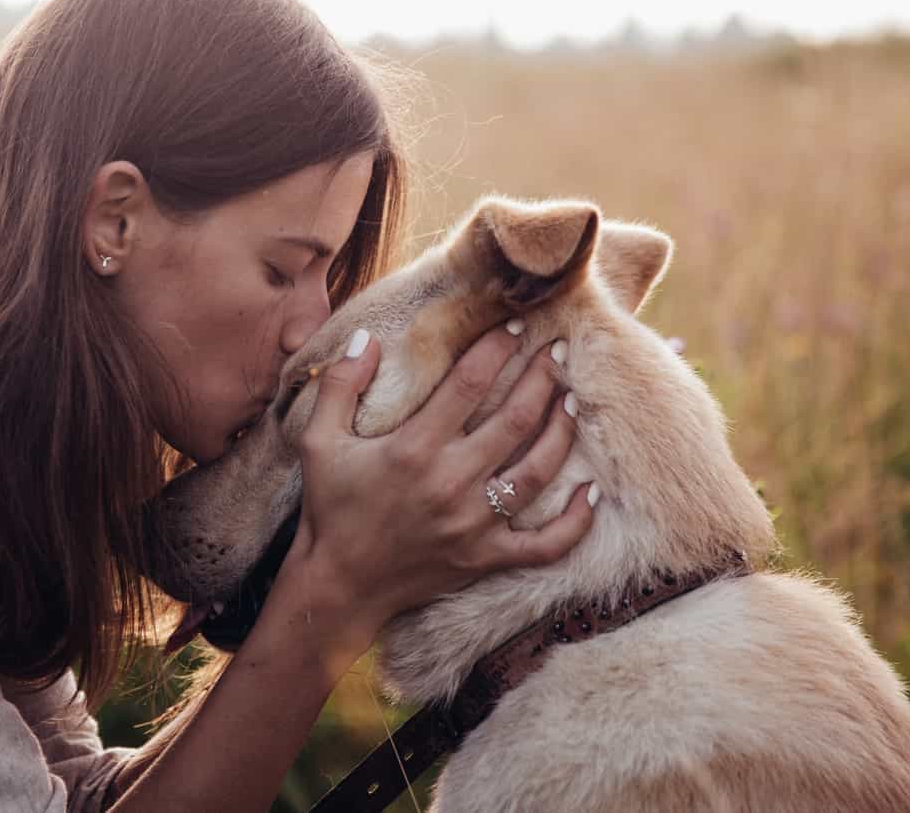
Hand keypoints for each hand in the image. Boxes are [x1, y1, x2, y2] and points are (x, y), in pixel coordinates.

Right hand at [282, 323, 594, 649]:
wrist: (339, 584)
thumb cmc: (330, 507)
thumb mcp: (318, 441)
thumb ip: (340, 384)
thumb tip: (365, 337)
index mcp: (414, 448)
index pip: (469, 384)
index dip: (497, 348)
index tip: (517, 325)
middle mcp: (451, 483)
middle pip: (516, 419)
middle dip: (543, 378)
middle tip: (559, 350)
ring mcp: (474, 525)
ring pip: (538, 471)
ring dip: (562, 431)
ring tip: (571, 400)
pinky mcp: (486, 558)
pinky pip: (546, 544)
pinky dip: (576, 520)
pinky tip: (591, 489)